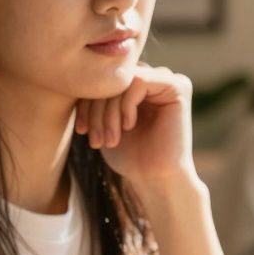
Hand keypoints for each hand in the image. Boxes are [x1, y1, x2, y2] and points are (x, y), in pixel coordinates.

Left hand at [74, 64, 193, 186]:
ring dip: (109, 112)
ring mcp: (166, 80)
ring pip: (122, 80)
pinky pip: (139, 81)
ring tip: (110, 139)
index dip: (85, 102)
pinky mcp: (178, 87)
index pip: (101, 78)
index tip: (81, 131)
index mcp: (135, 85)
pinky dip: (127, 106)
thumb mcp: (103, 123)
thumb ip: (95, 97)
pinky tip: (129, 126)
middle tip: (95, 139)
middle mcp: (152, 78)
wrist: (155, 180)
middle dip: (96, 110)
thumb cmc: (130, 157)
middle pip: (111, 78)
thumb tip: (75, 74)